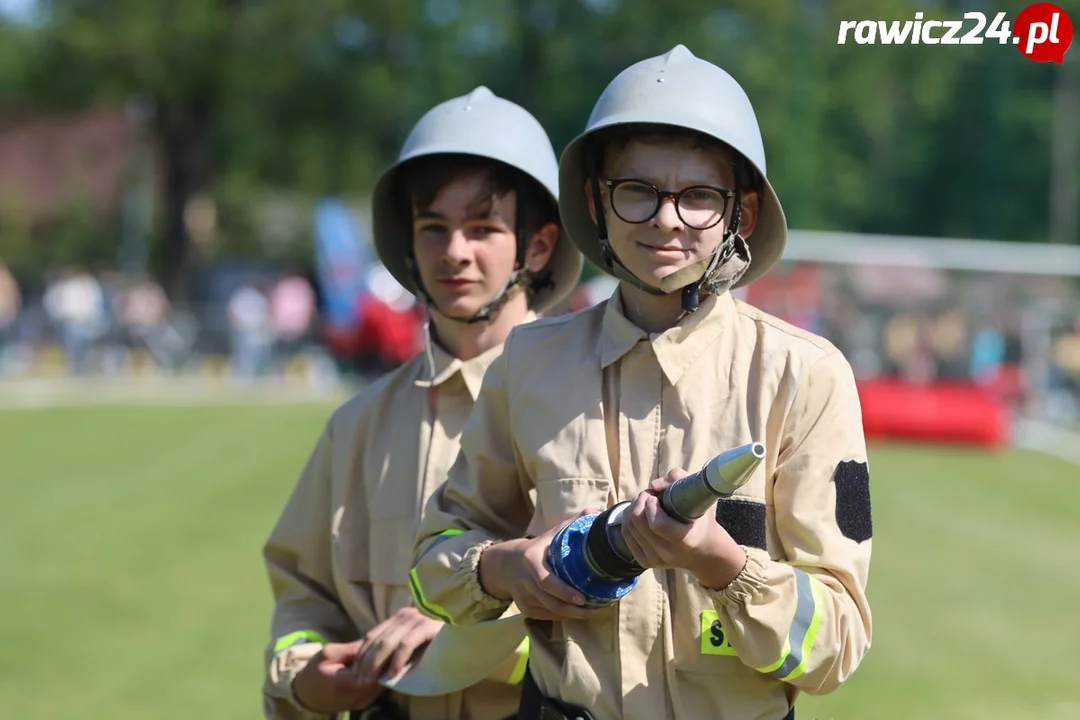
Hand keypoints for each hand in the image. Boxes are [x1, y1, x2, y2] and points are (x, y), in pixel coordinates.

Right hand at [291, 641, 383, 713]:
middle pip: (380, 677)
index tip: (384, 642)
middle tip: (387, 646)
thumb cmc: (316, 670)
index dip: (381, 656)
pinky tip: (378, 665)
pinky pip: (377, 688)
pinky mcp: (364, 703)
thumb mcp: (328, 653)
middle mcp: (356, 697)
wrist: (308, 693)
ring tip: (384, 654)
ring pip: (381, 683)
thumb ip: (350, 649)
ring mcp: (361, 702)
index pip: (373, 670)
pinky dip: (379, 676)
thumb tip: (373, 643)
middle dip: (384, 662)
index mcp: (345, 683)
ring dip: (384, 669)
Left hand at [353, 607, 442, 683]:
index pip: (372, 635)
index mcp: (400, 617)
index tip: (356, 672)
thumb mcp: (414, 640)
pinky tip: (392, 675)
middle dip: (365, 662)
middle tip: (359, 680)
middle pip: (376, 640)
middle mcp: (406, 615)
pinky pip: (406, 645)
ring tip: (370, 680)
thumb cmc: (441, 641)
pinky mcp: (427, 626)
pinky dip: (396, 661)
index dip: (361, 655)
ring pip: (388, 643)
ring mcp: (417, 619)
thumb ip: (398, 645)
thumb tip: (374, 662)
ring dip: (376, 664)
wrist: (469, 629)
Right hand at [479, 509, 604, 620]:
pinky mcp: (525, 609)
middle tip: (598, 607)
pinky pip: (548, 616)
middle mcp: (524, 581)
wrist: (507, 563)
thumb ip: (575, 522)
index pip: (545, 581)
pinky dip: (565, 616)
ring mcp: (523, 598)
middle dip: (575, 609)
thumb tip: (599, 513)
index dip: (564, 592)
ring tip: (595, 610)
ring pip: (551, 612)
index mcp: (530, 560)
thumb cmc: (539, 547)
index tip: (583, 598)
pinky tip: (580, 612)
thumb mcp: (552, 533)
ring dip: (574, 615)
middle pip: (550, 602)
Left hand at [621, 469, 747, 589]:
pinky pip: (626, 534)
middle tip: (649, 495)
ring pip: (629, 527)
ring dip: (633, 508)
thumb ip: (678, 479)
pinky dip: (628, 519)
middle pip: (638, 522)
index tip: (656, 495)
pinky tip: (639, 513)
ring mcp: (655, 560)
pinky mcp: (645, 561)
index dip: (651, 504)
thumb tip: (653, 485)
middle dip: (640, 501)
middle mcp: (668, 553)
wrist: (705, 552)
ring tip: (645, 502)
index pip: (657, 523)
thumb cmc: (702, 520)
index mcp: (685, 540)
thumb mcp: (699, 496)